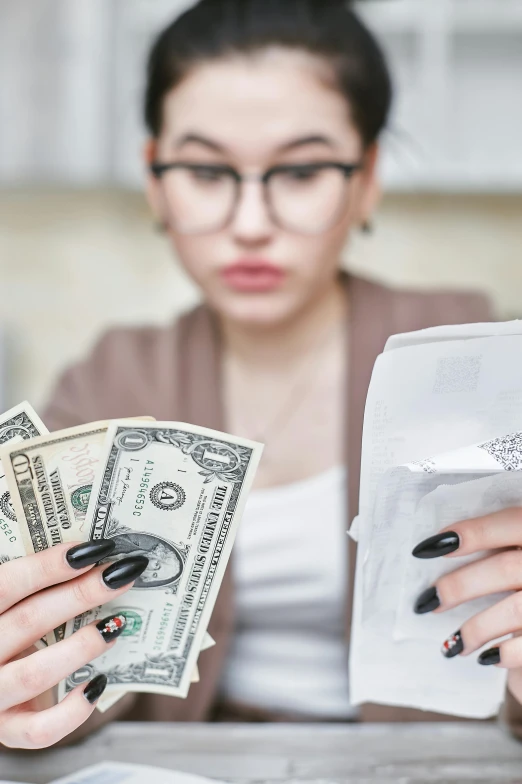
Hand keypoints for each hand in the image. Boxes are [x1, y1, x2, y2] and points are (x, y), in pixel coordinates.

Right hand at [0, 540, 147, 748]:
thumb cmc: (13, 628)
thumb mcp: (16, 604)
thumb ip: (39, 587)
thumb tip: (98, 557)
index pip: (6, 584)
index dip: (48, 565)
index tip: (95, 549)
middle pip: (29, 620)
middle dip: (82, 594)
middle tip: (121, 575)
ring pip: (35, 673)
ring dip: (81, 646)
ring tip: (115, 626)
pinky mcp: (8, 730)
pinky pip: (40, 730)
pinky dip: (74, 709)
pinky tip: (98, 682)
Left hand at [412, 508, 521, 704]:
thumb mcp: (517, 555)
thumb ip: (495, 550)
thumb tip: (436, 550)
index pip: (512, 522)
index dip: (473, 532)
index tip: (428, 548)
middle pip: (506, 568)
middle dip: (460, 585)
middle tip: (428, 600)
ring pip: (515, 609)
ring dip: (477, 628)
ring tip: (453, 643)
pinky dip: (505, 653)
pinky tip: (486, 658)